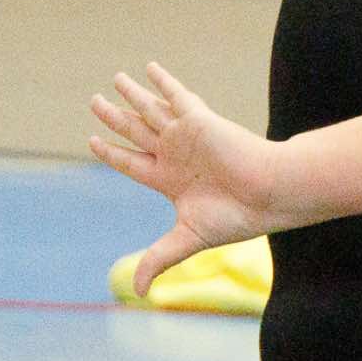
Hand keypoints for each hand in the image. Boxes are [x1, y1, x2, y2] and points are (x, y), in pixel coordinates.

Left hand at [90, 62, 288, 295]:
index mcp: (169, 180)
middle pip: (135, 130)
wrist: (268, 193)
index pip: (131, 161)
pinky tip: (149, 68)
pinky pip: (176, 95)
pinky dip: (162, 82)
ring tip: (114, 80)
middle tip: (94, 101)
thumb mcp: (187, 239)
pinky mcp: (199, 119)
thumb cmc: (235, 217)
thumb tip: (135, 292)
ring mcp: (186, 135)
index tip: (93, 140)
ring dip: (132, 95)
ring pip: (150, 110)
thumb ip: (158, 258)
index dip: (112, 151)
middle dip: (114, 117)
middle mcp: (174, 154)